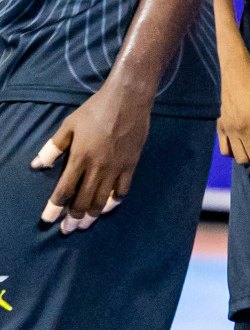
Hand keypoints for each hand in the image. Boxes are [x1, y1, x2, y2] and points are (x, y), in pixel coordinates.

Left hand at [30, 79, 153, 232]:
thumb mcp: (69, 125)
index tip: (48, 221)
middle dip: (73, 218)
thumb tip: (37, 165)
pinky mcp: (131, 165)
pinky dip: (114, 202)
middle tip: (68, 229)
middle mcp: (98, 168)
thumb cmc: (95, 110)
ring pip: (102, 200)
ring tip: (85, 224)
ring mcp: (116, 168)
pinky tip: (108, 207)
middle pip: (83, 200)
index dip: (54, 209)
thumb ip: (53, 147)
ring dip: (92, 215)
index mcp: (80, 158)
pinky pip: (122, 190)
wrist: (128, 100)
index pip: (64, 191)